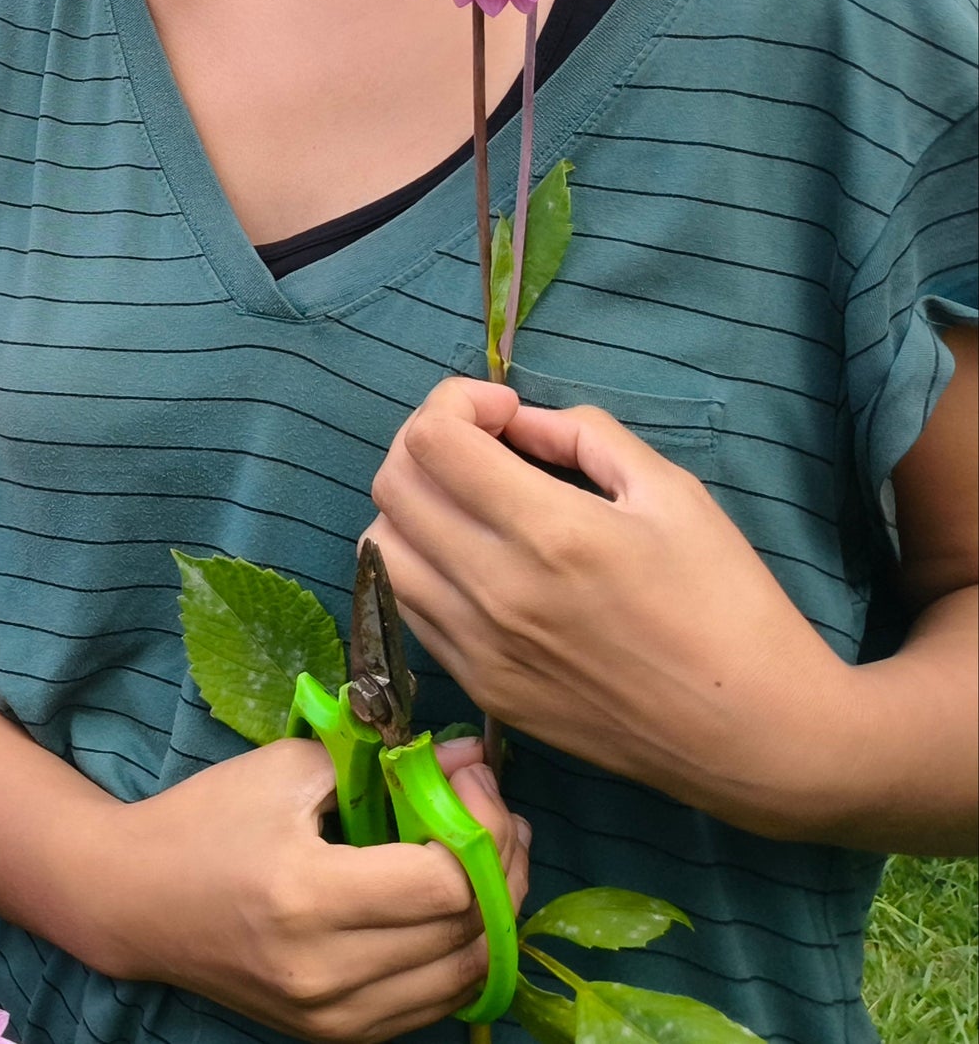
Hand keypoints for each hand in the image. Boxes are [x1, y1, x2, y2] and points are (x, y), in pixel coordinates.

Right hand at [105, 733, 528, 1041]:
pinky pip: (434, 1006)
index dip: (480, 825)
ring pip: (465, 978)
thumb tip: (470, 760)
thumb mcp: (287, 768)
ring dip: (495, 914)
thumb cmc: (208, 820)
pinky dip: (462, 955)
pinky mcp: (334, 1037)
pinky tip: (457, 906)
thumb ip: (382, 761)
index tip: (468, 777)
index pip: (445, 883)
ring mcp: (333, 1019)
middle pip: (467, 933)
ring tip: (489, 853)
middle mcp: (327, 974)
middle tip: (496, 811)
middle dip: (502, 862)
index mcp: (308, 897)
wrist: (137, 902)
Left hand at [367, 378, 854, 839]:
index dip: (456, 401)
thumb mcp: (671, 492)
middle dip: (427, 441)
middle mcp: (496, 592)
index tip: (505, 410)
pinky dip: (420, 567)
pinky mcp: (482, 692)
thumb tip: (521, 423)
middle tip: (485, 444)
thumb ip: (585, 436)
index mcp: (549, 533)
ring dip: (411, 506)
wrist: (756, 735)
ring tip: (471, 502)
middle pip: (392, 486)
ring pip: (380, 551)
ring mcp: (480, 651)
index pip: (432, 441)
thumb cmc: (728, 603)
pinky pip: (406, 610)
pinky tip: (474, 560)